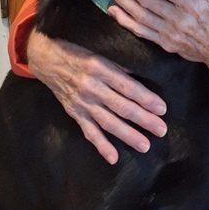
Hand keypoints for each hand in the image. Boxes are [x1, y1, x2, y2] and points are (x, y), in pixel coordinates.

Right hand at [26, 29, 166, 164]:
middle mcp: (92, 87)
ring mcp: (82, 102)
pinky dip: (101, 145)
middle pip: (121, 107)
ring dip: (127, 135)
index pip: (128, 87)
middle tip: (161, 130)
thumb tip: (147, 75)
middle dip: (143, 120)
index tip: (162, 109)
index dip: (146, 99)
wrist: (46, 57)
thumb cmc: (80, 52)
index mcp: (101, 68)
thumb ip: (122, 65)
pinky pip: (88, 131)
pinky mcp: (74, 112)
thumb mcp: (101, 51)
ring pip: (108, 122)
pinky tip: (113, 158)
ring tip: (145, 146)